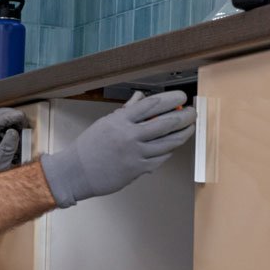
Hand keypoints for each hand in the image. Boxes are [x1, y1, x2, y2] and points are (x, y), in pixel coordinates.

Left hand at [0, 108, 29, 175]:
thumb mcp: (1, 159)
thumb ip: (8, 144)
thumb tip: (13, 131)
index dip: (10, 116)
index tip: (21, 116)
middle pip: (0, 117)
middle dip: (13, 116)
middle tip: (24, 120)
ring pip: (5, 124)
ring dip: (16, 124)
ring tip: (25, 127)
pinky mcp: (1, 145)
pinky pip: (9, 134)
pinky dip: (17, 133)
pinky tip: (22, 136)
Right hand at [40, 91, 195, 207]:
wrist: (76, 172)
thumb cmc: (89, 147)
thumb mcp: (105, 123)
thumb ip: (126, 111)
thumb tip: (140, 98)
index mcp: (121, 120)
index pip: (152, 104)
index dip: (171, 99)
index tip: (182, 96)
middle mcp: (130, 136)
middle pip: (165, 123)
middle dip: (185, 116)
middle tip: (194, 112)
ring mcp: (135, 154)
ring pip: (167, 143)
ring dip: (182, 134)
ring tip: (190, 128)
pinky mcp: (137, 170)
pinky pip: (160, 159)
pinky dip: (169, 151)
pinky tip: (173, 146)